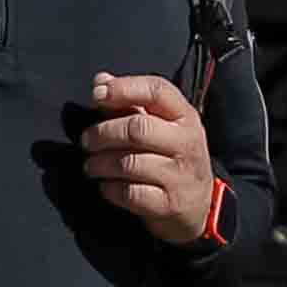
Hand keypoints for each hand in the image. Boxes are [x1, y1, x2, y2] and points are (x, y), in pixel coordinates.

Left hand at [80, 71, 221, 243]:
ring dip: (100, 163)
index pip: (157, 90)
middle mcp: (187, 143)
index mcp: (185, 117)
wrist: (200, 206)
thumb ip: (130, 103)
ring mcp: (180, 176)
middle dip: (103, 133)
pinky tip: (106, 185)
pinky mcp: (169, 204)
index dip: (123, 88)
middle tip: (86, 141)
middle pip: (137, 129)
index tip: (97, 95)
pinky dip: (109, 189)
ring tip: (91, 165)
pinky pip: (129, 193)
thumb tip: (100, 80)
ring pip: (129, 163)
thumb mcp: (161, 127)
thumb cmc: (172, 158)